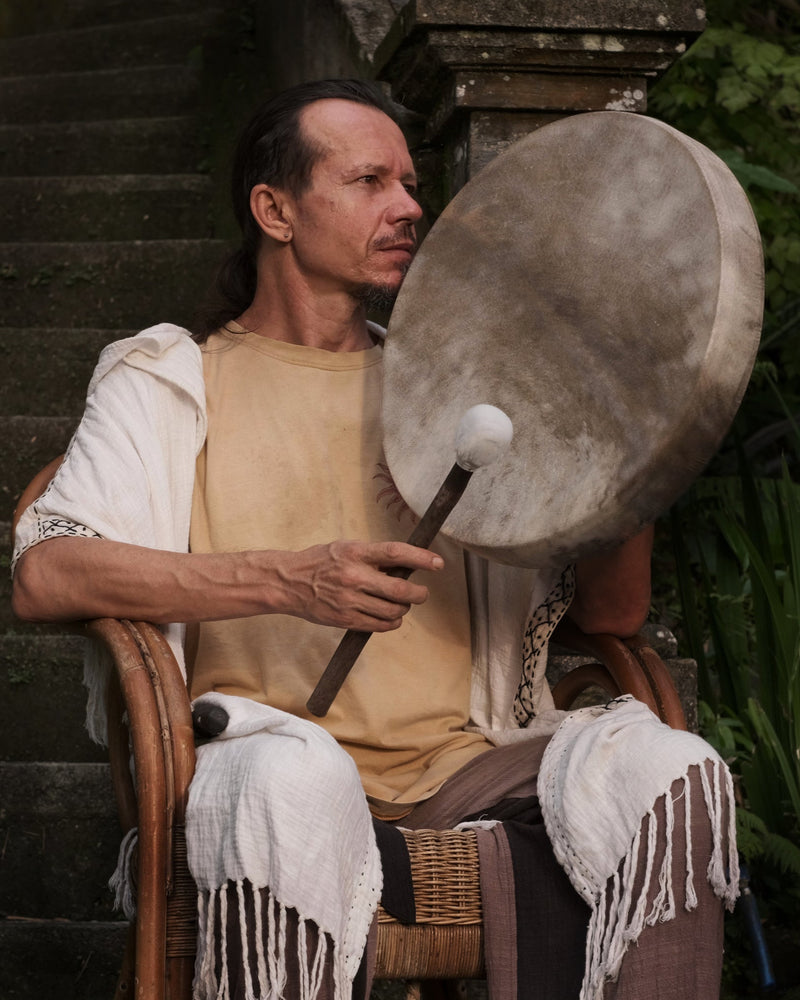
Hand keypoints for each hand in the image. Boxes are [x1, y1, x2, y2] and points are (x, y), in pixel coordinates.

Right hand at [273, 539, 443, 630]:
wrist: (289, 582)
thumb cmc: (320, 562)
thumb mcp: (346, 548)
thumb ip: (374, 555)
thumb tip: (407, 563)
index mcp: (356, 553)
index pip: (396, 553)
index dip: (421, 558)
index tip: (438, 563)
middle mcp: (354, 576)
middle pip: (400, 590)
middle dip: (419, 594)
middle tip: (422, 593)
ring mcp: (350, 600)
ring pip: (393, 611)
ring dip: (404, 609)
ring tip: (401, 604)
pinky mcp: (346, 619)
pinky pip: (380, 625)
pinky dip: (392, 622)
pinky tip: (390, 616)